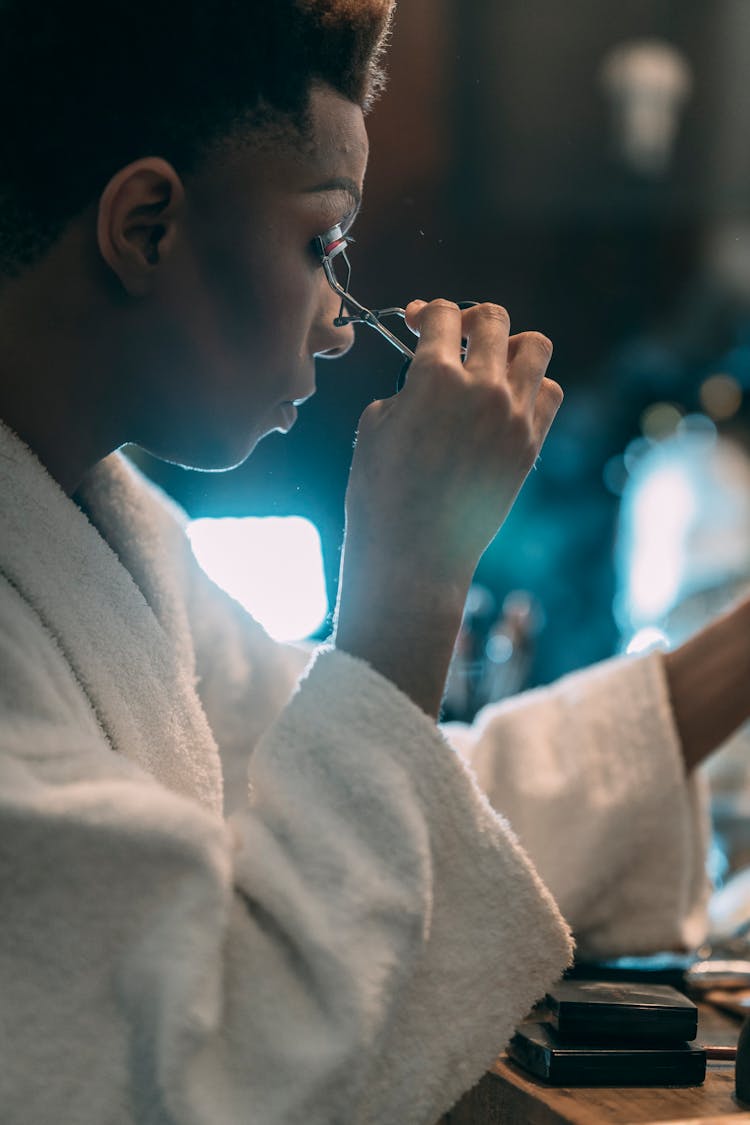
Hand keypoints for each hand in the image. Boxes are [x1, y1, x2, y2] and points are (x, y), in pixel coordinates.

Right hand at [346, 299, 560, 581]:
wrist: (415, 553)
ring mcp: (514, 416)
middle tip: (454, 336)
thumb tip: (428, 379)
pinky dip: (533, 387)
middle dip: (470, 318)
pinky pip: (550, 393)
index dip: (426, 311)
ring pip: (534, 347)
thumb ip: (407, 387)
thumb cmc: (380, 492)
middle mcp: (483, 388)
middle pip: (494, 318)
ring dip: (512, 345)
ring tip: (491, 363)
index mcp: (436, 376)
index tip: (416, 322)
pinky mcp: (530, 445)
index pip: (442, 314)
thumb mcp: (375, 425)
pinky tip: (508, 400)